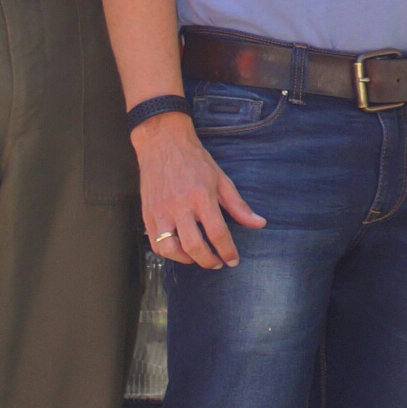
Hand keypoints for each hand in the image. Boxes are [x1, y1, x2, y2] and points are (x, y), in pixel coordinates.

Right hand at [134, 114, 266, 267]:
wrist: (163, 144)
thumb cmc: (194, 160)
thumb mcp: (222, 179)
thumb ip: (239, 206)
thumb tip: (259, 223)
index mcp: (202, 196)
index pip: (217, 232)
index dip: (227, 250)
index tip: (233, 260)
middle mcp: (179, 206)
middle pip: (194, 246)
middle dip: (209, 261)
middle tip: (218, 264)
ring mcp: (161, 211)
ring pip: (170, 249)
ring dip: (187, 260)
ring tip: (199, 258)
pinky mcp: (147, 214)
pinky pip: (155, 243)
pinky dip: (168, 253)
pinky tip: (180, 250)